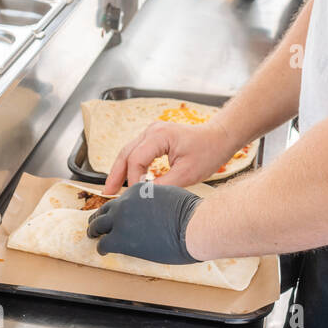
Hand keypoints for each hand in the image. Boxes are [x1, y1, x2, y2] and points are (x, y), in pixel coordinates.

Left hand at [86, 182, 201, 263]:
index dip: (118, 209)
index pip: (122, 199)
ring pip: (98, 225)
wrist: (192, 226)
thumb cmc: (190, 214)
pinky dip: (101, 247)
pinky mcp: (120, 238)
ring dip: (95, 231)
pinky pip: (104, 243)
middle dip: (100, 217)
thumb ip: (157, 199)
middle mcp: (126, 201)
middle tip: (97, 223)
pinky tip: (102, 251)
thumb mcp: (171, 195)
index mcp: (138, 190)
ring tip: (93, 235)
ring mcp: (121, 219)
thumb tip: (157, 209)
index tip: (117, 215)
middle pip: (105, 209)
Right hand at [103, 119, 235, 192]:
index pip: (135, 159)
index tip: (135, 196)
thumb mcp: (187, 174)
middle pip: (125, 153)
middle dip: (116, 174)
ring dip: (121, 170)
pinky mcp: (156, 138)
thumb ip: (163, 185)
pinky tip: (128, 179)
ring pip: (128, 152)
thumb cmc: (208, 152)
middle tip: (107, 193)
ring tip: (112, 189)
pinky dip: (130, 165)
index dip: (132, 179)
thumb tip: (144, 197)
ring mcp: (152, 133)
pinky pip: (137, 151)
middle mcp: (152, 130)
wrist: (220, 138)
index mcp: (159, 135)